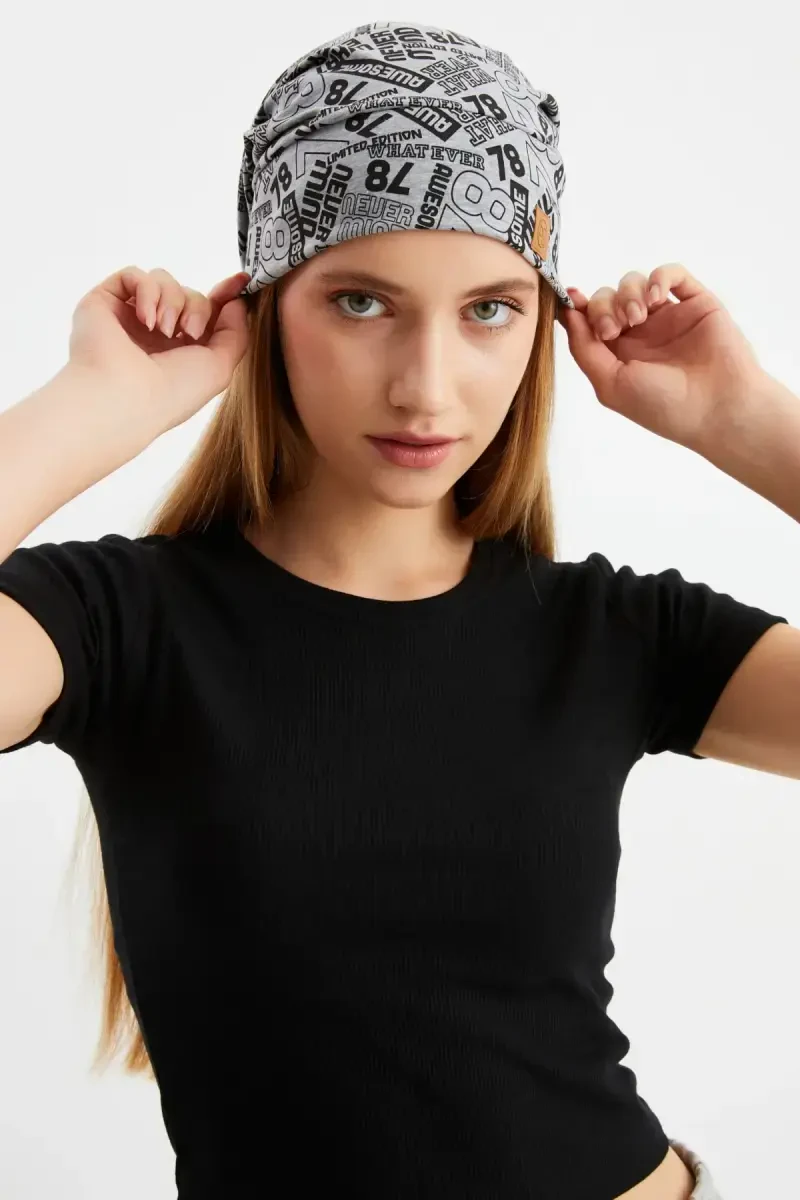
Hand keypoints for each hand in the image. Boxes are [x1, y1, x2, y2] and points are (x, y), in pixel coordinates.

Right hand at [68, 265, 251, 436]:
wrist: (126, 396)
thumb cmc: (174, 391)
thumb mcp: (220, 367)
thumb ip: (235, 332)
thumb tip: (234, 301)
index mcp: (180, 351)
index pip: (205, 311)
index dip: (223, 295)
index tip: (241, 280)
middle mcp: (154, 334)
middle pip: (189, 293)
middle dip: (197, 307)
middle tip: (189, 332)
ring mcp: (128, 318)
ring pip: (163, 281)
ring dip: (172, 301)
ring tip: (162, 330)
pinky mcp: (105, 303)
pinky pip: (134, 275)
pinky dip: (147, 290)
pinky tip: (145, 319)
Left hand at [555, 264, 764, 448]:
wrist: (716, 407)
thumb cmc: (662, 405)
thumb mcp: (610, 384)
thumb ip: (584, 349)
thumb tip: (566, 314)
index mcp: (618, 353)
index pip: (590, 319)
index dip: (579, 306)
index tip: (572, 299)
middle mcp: (641, 333)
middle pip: (608, 297)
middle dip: (604, 306)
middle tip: (614, 329)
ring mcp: (668, 316)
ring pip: (635, 282)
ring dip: (629, 294)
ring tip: (639, 318)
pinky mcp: (695, 302)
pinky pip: (671, 273)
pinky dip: (659, 278)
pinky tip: (656, 298)